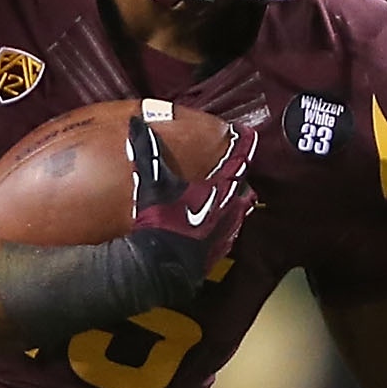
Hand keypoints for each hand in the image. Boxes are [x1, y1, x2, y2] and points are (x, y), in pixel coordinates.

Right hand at [128, 114, 257, 286]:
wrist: (162, 263)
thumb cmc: (160, 219)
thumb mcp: (152, 180)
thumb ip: (147, 149)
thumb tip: (137, 124)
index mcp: (218, 188)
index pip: (238, 162)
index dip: (243, 149)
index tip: (248, 137)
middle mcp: (228, 209)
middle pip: (242, 189)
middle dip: (239, 180)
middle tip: (235, 171)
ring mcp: (226, 232)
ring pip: (239, 213)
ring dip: (234, 204)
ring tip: (229, 199)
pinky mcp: (219, 252)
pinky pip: (229, 235)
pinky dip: (225, 228)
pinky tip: (215, 228)